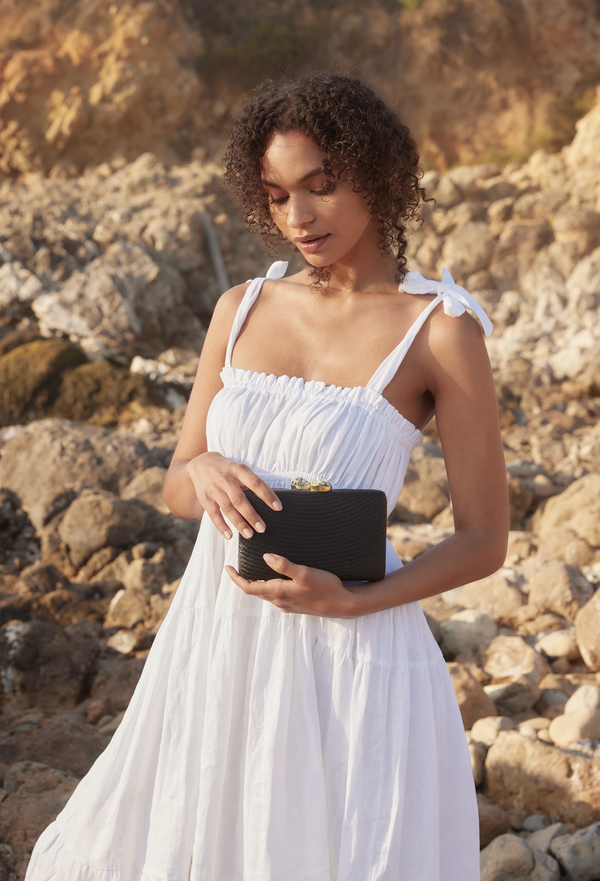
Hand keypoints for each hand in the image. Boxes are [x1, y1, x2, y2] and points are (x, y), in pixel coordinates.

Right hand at [185, 452, 281, 539]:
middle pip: (240, 500)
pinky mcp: (205, 499)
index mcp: (239, 470)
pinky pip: (214, 515)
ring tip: (249, 534)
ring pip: (228, 509)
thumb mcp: (239, 469)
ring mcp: (214, 490)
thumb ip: (250, 483)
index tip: (278, 508)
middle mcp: (226, 479)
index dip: (267, 495)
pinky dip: (221, 526)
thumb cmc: (227, 470)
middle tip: (262, 528)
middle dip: (251, 516)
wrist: (201, 464)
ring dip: (239, 523)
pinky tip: (229, 535)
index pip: (256, 483)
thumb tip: (268, 502)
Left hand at [226, 554, 360, 617]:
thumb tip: (265, 556)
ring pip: (266, 593)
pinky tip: (277, 577)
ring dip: (258, 582)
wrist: (343, 605)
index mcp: (278, 593)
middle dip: (245, 578)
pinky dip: (270, 586)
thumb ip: (283, 565)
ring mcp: (288, 605)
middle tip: (240, 564)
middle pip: (255, 590)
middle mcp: (280, 601)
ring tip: (256, 567)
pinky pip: (277, 595)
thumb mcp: (304, 572)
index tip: (228, 567)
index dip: (236, 578)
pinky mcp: (296, 605)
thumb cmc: (325, 587)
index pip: (249, 587)